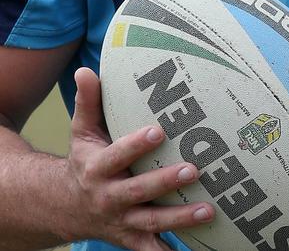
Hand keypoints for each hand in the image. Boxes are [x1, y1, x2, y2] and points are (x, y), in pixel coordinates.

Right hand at [62, 67, 214, 249]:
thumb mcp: (81, 131)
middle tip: (193, 169)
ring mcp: (121, 221)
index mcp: (97, 168)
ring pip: (151, 222)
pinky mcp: (130, 239)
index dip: (136, 145)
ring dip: (180, 219)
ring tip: (209, 210)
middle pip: (138, 191)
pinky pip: (152, 249)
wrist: (65, 207)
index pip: (117, 155)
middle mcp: (108, 197)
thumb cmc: (85, 159)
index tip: (158, 131)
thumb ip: (87, 101)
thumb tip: (86, 70)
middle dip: (165, 182)